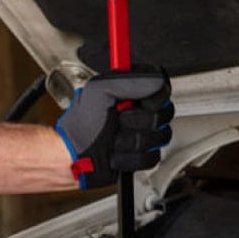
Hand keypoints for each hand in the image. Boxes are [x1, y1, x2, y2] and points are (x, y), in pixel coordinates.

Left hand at [55, 67, 173, 189]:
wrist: (74, 158)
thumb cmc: (80, 126)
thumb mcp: (98, 91)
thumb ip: (128, 80)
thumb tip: (155, 79)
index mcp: (131, 91)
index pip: (162, 88)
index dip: (156, 98)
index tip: (141, 102)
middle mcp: (140, 111)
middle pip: (164, 114)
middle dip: (139, 122)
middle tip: (120, 120)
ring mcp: (144, 134)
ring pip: (160, 137)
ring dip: (132, 141)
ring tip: (114, 140)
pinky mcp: (143, 155)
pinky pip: (152, 157)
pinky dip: (131, 158)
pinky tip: (117, 154)